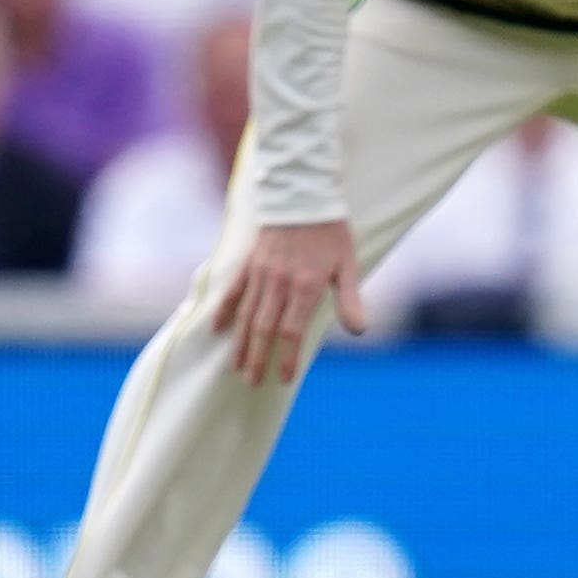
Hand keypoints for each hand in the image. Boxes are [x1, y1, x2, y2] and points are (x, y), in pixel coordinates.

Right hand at [213, 219, 367, 383]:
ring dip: (240, 343)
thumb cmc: (331, 232)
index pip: (292, 331)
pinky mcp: (249, 263)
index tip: (284, 379)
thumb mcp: (348, 264)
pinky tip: (217, 330)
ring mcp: (261, 273)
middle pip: (263, 329)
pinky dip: (224, 311)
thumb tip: (360, 331)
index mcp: (305, 286)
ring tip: (235, 367)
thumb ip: (351, 298)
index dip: (288, 357)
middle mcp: (279, 283)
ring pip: (246, 315)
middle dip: (257, 358)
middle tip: (252, 382)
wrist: (304, 194)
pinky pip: (233, 291)